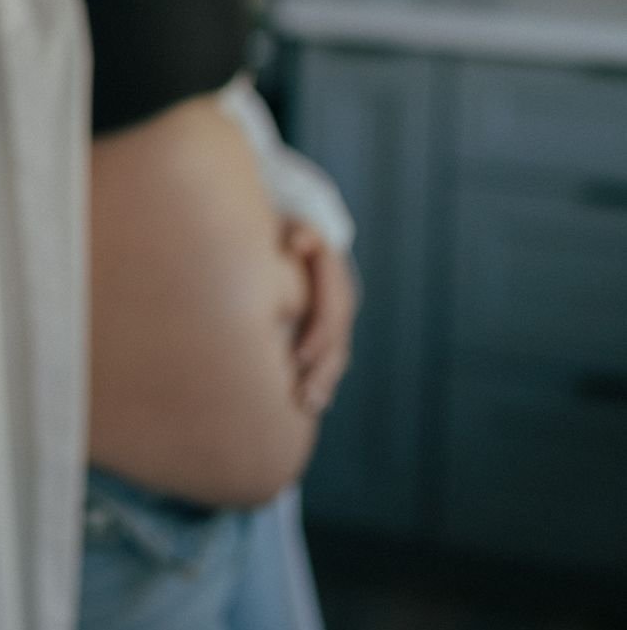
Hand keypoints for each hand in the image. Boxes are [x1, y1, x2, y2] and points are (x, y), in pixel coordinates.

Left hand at [282, 220, 358, 415]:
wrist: (296, 232)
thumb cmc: (286, 230)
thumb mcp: (292, 225)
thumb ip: (299, 234)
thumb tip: (297, 242)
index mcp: (334, 275)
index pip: (332, 310)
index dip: (318, 334)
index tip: (298, 356)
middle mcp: (342, 299)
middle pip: (337, 337)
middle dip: (322, 367)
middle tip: (303, 393)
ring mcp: (339, 316)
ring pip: (337, 352)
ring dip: (324, 379)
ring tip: (308, 404)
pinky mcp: (330, 329)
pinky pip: (331, 357)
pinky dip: (323, 379)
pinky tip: (313, 402)